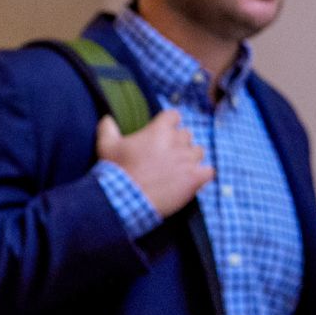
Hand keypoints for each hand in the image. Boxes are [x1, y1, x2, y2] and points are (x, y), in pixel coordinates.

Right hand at [95, 110, 212, 217]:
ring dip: (191, 158)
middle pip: (187, 134)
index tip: (163, 131)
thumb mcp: (106, 146)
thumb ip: (108, 128)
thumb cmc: (117, 171)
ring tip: (179, 168)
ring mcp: (188, 160)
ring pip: (199, 151)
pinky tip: (192, 180)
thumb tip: (107, 118)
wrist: (125, 198)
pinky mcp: (195, 178)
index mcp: (159, 130)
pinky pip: (209, 171)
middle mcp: (177, 142)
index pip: (173, 116)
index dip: (169, 122)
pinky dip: (202, 175)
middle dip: (179, 142)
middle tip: (167, 154)